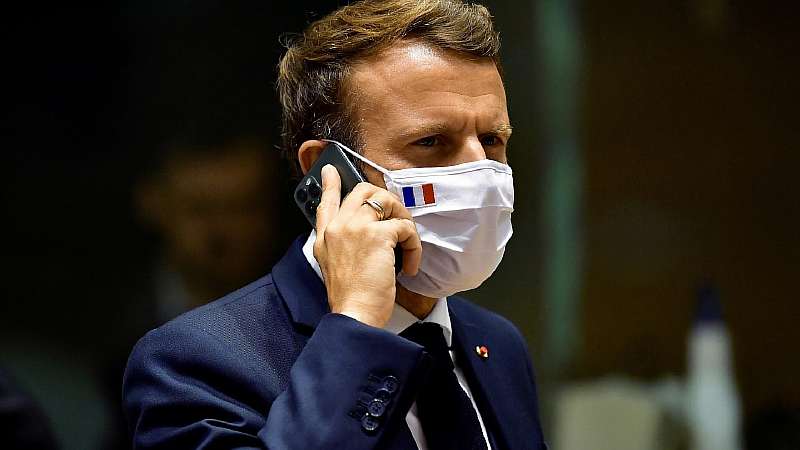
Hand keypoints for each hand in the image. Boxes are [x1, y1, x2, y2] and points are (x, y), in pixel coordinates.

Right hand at [314, 165, 421, 327]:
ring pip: (387, 202)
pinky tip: (409, 266)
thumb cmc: (350, 298)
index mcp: (325, 237)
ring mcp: (356, 228)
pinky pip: (405, 227)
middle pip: (363, 192)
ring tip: (405, 247)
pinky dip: (414, 247)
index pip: (326, 201)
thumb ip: (343, 246)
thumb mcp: (334, 268)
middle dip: (386, 201)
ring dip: (404, 221)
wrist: (354, 315)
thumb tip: (368, 233)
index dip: (330, 183)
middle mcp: (337, 227)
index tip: (331, 169)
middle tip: (397, 221)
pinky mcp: (378, 236)